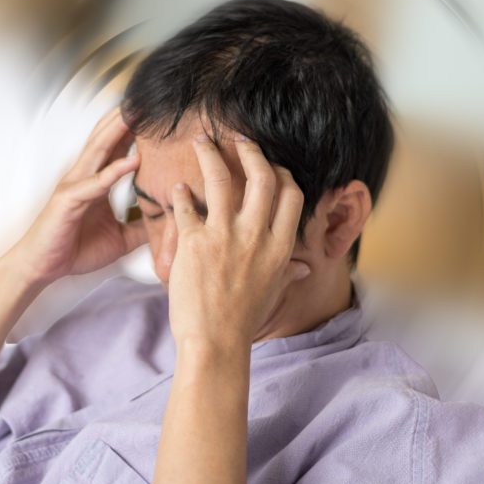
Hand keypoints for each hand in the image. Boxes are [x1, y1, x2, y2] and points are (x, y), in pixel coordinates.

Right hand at [5, 106, 147, 285]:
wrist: (41, 268)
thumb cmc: (74, 248)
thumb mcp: (120, 238)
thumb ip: (140, 226)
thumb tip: (166, 223)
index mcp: (95, 180)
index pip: (116, 146)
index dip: (134, 128)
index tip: (156, 112)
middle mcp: (84, 176)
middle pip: (106, 137)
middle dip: (127, 117)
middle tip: (149, 98)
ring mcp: (75, 185)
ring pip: (99, 151)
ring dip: (120, 131)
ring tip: (139, 113)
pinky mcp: (69, 201)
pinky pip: (96, 184)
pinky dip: (114, 171)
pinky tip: (133, 161)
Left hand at [167, 134, 310, 349]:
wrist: (215, 344)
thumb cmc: (243, 321)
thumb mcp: (273, 292)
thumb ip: (289, 271)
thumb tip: (307, 266)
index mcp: (279, 246)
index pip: (291, 194)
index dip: (282, 172)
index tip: (270, 164)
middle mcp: (256, 235)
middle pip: (262, 176)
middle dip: (250, 150)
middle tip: (237, 139)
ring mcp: (225, 236)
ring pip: (221, 178)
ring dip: (210, 154)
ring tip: (201, 142)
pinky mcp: (194, 243)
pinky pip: (186, 205)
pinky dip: (180, 193)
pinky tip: (176, 188)